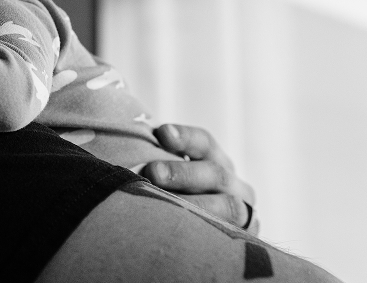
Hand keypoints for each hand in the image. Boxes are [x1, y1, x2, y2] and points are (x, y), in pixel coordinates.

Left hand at [141, 124, 258, 233]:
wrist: (210, 241)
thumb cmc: (174, 197)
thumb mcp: (173, 175)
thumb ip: (159, 162)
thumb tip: (131, 147)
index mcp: (216, 161)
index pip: (204, 143)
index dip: (185, 137)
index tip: (162, 133)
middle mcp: (233, 184)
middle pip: (215, 173)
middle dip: (183, 172)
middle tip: (153, 172)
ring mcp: (243, 212)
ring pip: (228, 206)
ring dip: (195, 204)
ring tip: (165, 205)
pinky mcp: (244, 238)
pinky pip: (229, 236)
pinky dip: (206, 232)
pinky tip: (182, 232)